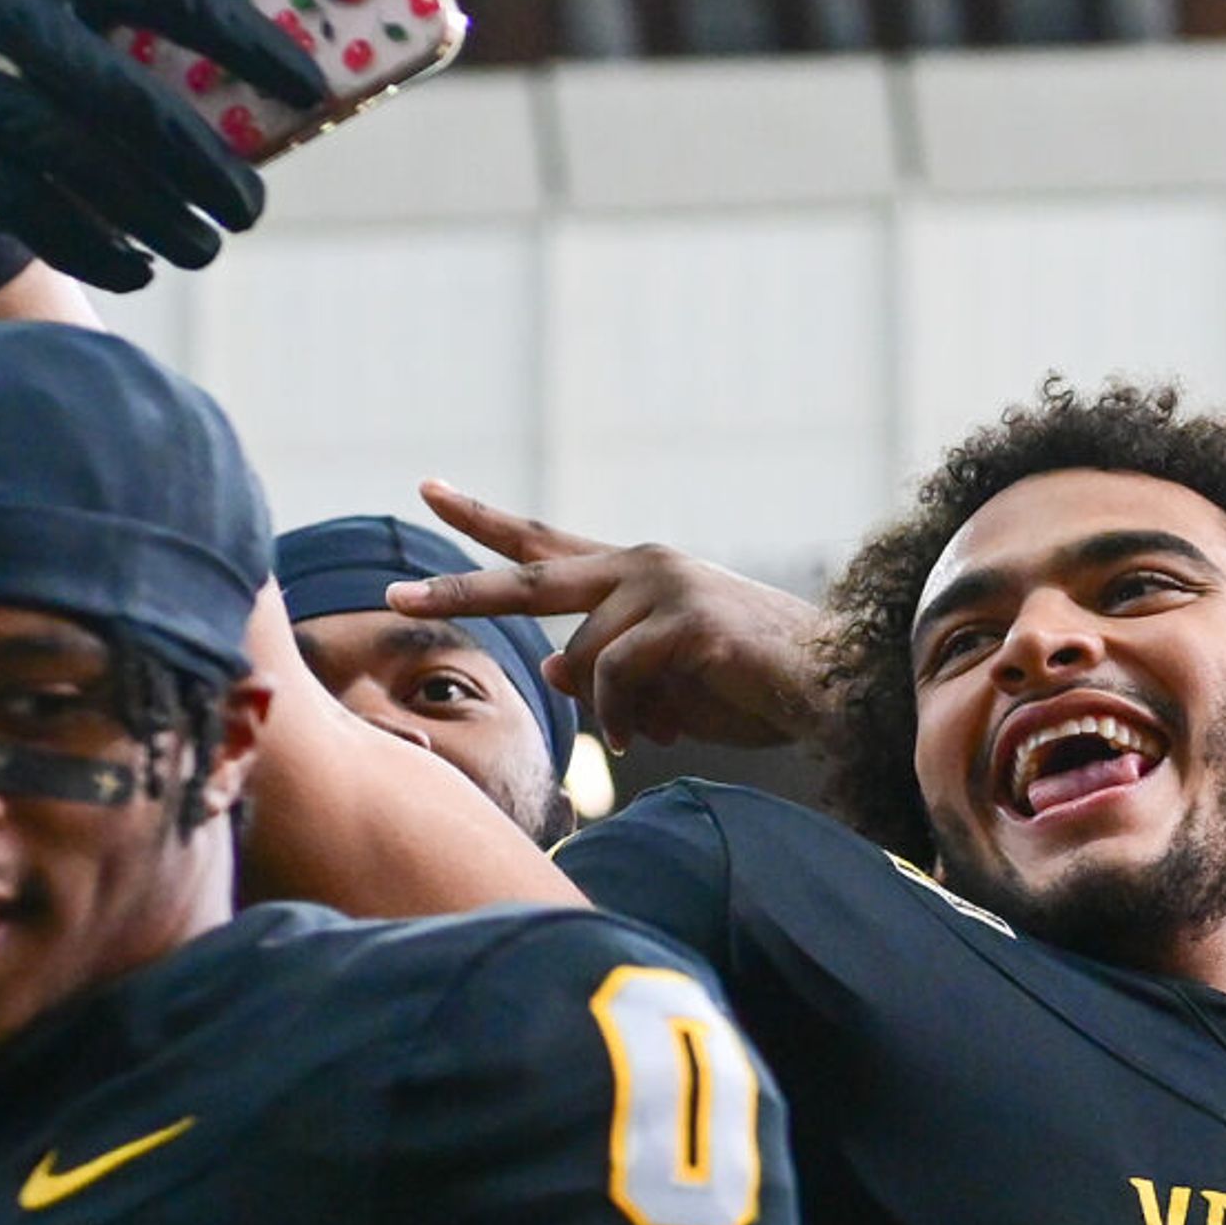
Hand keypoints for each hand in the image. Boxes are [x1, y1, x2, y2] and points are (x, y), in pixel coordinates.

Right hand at [0, 0, 330, 292]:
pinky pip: (33, 213)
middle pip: (128, 101)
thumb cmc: (34, 42)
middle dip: (204, 167)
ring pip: (84, 164)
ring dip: (159, 221)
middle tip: (252, 211)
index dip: (251, 45)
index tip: (312, 93)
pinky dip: (97, 251)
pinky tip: (139, 271)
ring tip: (204, 249)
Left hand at [393, 484, 828, 752]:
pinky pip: (618, 677)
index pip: (545, 543)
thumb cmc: (753, 683)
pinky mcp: (687, 620)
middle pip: (530, 581)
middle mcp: (643, 565)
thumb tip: (554, 669)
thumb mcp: (664, 682)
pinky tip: (649, 734)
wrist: (832, 685)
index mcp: (635, 572)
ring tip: (654, 730)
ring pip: (586, 656)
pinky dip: (622, 717)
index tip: (428, 490)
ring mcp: (665, 586)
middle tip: (393, 595)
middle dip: (459, 590)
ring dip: (608, 709)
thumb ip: (607, 670)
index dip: (483, 521)